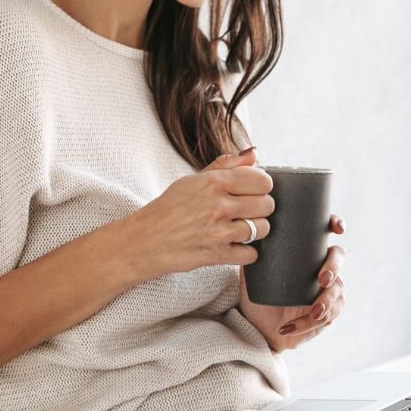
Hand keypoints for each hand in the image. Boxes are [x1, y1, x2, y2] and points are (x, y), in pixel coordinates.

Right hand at [120, 146, 274, 278]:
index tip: (254, 190)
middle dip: (261, 208)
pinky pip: (251, 254)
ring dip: (256, 230)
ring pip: (262, 229)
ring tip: (241, 228)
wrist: (144, 240)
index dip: (261, 186)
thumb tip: (253, 154)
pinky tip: (234, 245)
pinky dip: (246, 252)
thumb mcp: (193, 180)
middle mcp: (218, 205)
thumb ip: (226, 165)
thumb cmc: (168, 208)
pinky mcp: (216, 255)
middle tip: (247, 210)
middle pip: (266, 204)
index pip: (262, 180)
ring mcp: (218, 232)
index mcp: (213, 182)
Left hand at [238, 214, 345, 352]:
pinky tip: (291, 327)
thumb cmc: (259, 295)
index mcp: (306, 252)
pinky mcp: (327, 314)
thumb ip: (251, 254)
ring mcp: (327, 291)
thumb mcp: (252, 273)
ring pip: (337, 292)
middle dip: (333, 268)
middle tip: (322, 279)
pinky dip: (307, 324)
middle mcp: (321, 268)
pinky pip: (327, 317)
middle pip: (338, 259)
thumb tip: (245, 234)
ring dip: (326, 302)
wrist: (259, 327)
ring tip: (313, 312)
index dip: (336, 225)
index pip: (325, 232)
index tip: (338, 229)